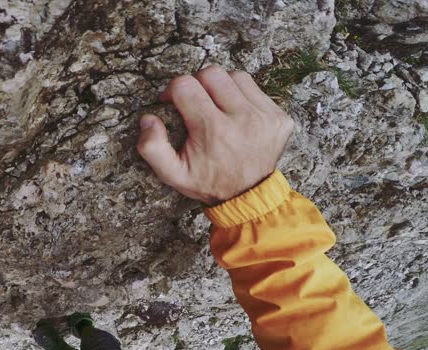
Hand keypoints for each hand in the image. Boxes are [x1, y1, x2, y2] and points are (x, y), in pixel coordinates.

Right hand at [137, 65, 293, 205]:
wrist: (248, 198)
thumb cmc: (207, 182)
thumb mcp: (172, 174)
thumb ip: (152, 147)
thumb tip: (148, 119)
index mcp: (213, 130)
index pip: (185, 85)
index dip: (172, 90)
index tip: (172, 102)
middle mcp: (242, 119)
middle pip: (211, 74)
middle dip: (197, 84)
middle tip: (194, 103)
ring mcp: (265, 116)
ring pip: (235, 77)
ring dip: (220, 87)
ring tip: (216, 107)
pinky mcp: (279, 117)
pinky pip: (255, 89)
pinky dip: (241, 96)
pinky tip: (235, 114)